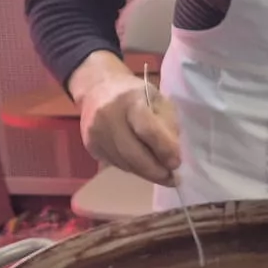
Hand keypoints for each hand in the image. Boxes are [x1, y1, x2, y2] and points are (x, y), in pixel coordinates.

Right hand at [69, 52, 181, 184]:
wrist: (97, 88)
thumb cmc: (135, 93)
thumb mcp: (157, 99)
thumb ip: (167, 124)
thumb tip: (172, 156)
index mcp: (130, 100)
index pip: (147, 130)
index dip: (164, 149)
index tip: (177, 163)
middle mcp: (108, 117)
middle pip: (133, 153)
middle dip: (155, 171)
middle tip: (172, 179)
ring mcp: (96, 133)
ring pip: (124, 163)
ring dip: (145, 173)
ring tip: (162, 176)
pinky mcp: (90, 145)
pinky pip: (115, 163)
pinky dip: (133, 168)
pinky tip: (144, 168)